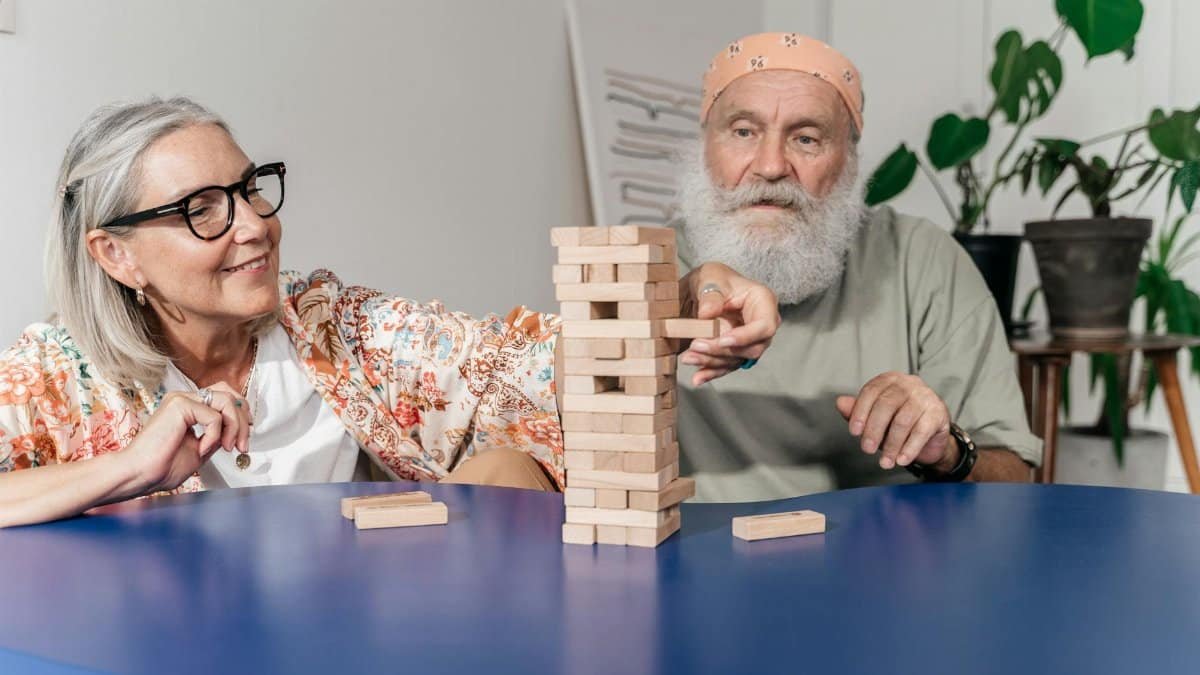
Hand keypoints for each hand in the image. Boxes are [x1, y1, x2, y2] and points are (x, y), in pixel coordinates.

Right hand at [119, 384, 250, 492]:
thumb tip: (236, 430)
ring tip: (228, 448)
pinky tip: (202, 448)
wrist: (140, 475)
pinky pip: (214, 416)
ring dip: (235, 427)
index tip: (245, 436)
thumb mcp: (201, 450)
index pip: (224, 396)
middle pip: (229, 394)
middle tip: (242, 445)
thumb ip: (218, 436)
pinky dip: (216, 435)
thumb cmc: (162, 467)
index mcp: (188, 407)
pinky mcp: (180, 405)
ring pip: (227, 401)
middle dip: (243, 420)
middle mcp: (185, 398)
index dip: (241, 413)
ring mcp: (182, 399)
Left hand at [676, 263, 780, 385]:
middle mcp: (761, 324)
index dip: (746, 337)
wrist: (700, 289)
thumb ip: (710, 294)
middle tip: (696, 345)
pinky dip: (711, 372)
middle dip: (722, 351)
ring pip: (736, 360)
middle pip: (752, 348)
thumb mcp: (709, 276)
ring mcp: (749, 340)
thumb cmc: (712, 278)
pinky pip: (726, 366)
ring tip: (688, 357)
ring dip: (712, 362)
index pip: (765, 326)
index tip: (723, 339)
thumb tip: (708, 313)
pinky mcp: (734, 352)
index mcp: (763, 301)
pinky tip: (698, 377)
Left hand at [835, 372, 954, 469]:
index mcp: (890, 380)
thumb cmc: (897, 423)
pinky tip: (901, 460)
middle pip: (886, 405)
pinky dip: (909, 448)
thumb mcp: (874, 417)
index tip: (854, 432)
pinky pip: (921, 431)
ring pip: (903, 421)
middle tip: (867, 450)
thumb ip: (856, 410)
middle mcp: (909, 383)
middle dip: (874, 430)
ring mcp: (926, 396)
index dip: (860, 412)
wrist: (929, 437)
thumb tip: (840, 403)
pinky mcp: (939, 413)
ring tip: (885, 462)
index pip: (871, 392)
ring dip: (892, 445)